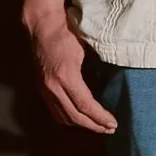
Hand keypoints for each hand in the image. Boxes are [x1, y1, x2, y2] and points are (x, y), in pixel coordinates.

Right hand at [28, 9, 115, 134]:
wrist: (41, 26)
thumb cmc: (66, 33)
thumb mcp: (85, 48)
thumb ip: (94, 68)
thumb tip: (111, 83)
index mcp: (66, 76)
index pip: (85, 105)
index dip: (100, 117)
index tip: (113, 123)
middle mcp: (53, 86)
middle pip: (75, 116)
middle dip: (94, 125)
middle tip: (109, 129)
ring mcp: (45, 89)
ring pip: (63, 117)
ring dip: (81, 124)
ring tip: (97, 126)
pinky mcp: (42, 88)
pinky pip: (55, 111)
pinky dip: (68, 118)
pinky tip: (79, 118)